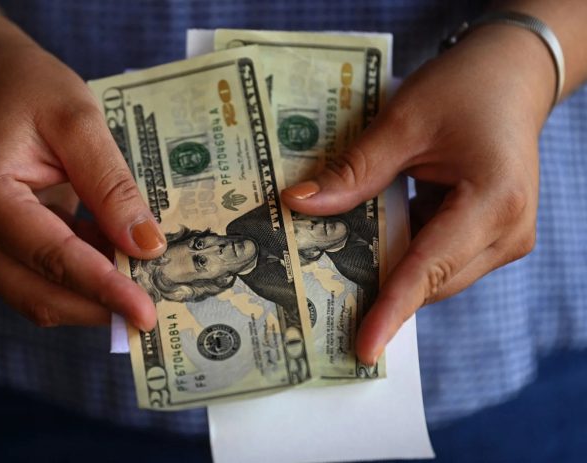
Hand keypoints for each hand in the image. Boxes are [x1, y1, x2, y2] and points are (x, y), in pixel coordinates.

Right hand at [0, 30, 164, 329]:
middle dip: (99, 306)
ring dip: (95, 296)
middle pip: (40, 294)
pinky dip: (86, 276)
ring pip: (42, 295)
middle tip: (155, 311)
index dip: (103, 289)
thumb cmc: (28, 89)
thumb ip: (111, 186)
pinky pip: (45, 276)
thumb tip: (146, 245)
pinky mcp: (0, 245)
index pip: (51, 258)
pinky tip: (122, 261)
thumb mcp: (78, 122)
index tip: (146, 312)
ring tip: (146, 285)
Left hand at [283, 25, 554, 363]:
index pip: (431, 268)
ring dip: (390, 273)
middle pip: (433, 280)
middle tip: (322, 304)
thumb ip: (354, 171)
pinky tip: (368, 246)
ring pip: (437, 275)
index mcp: (493, 202)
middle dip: (381, 293)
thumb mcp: (403, 122)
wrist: (511, 74)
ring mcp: (505, 237)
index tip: (363, 347)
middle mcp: (508, 232)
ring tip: (336, 275)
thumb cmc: (465, 88)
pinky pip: (442, 258)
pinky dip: (405, 255)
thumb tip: (298, 205)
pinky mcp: (491, 234)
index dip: (393, 309)